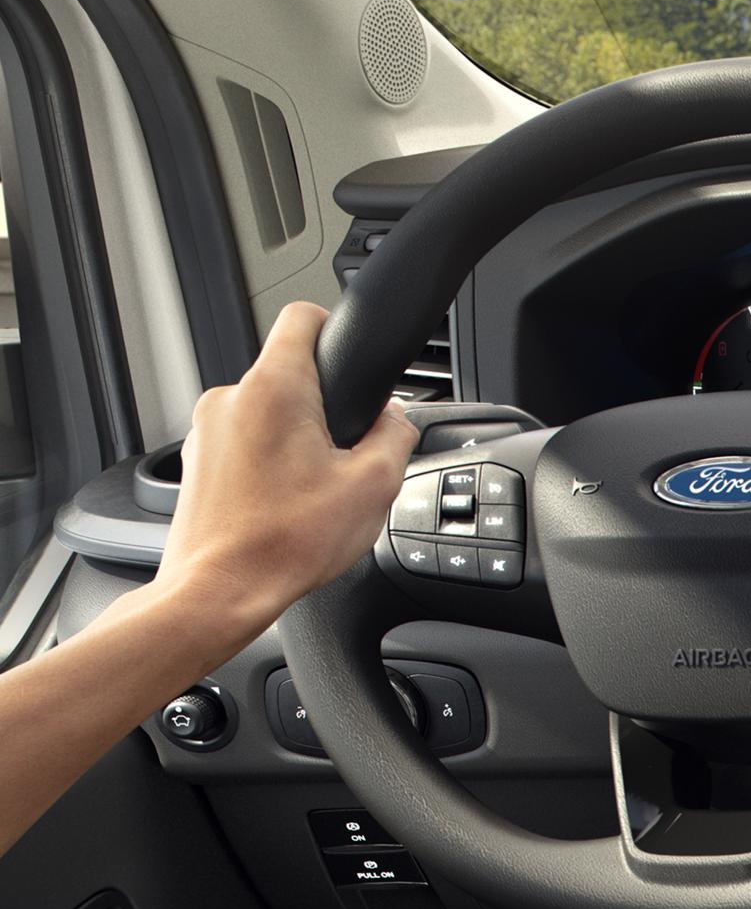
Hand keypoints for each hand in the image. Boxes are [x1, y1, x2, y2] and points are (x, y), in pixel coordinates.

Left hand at [155, 303, 418, 652]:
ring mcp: (206, 431)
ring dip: (295, 439)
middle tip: (345, 454)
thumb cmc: (285, 543)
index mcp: (275, 388)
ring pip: (268, 413)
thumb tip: (394, 420)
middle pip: (291, 373)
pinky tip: (286, 504)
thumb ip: (396, 435)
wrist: (220, 591)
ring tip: (314, 489)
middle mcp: (231, 399)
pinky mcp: (196, 462)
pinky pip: (244, 443)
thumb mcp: (375, 485)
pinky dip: (269, 463)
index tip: (350, 359)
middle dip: (324, 406)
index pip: (303, 317)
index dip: (335, 328)